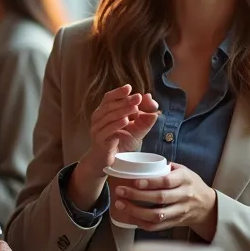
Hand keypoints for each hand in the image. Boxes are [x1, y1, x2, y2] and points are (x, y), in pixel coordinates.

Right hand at [68, 85, 159, 209]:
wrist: (110, 162)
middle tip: (138, 98)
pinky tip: (125, 121)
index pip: (109, 98)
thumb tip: (152, 101)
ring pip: (108, 116)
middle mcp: (98, 118)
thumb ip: (145, 116)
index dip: (118, 92)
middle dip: (125, 101)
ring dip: (122, 111)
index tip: (129, 88)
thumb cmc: (121, 143)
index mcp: (105, 112)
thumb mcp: (137, 129)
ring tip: (135, 108)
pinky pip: (106, 130)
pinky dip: (116, 125)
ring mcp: (97, 129)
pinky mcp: (99, 141)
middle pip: (110, 105)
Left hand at [113, 163, 218, 237]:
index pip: (167, 182)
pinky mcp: (175, 223)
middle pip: (160, 198)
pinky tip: (130, 217)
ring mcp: (180, 212)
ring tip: (121, 204)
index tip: (135, 182)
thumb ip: (166, 168)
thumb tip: (143, 164)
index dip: (150, 182)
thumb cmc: (190, 184)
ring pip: (157, 215)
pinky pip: (157, 226)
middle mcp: (184, 196)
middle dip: (137, 196)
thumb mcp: (184, 171)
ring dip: (136, 211)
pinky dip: (141, 223)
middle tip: (120, 191)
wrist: (206, 205)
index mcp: (185, 179)